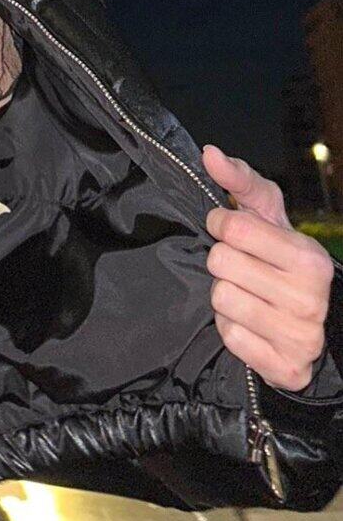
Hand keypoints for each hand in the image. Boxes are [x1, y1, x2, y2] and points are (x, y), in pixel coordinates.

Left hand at [203, 143, 333, 392]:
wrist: (308, 326)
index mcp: (309, 257)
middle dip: (223, 262)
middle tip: (243, 269)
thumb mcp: (267, 216)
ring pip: (222, 300)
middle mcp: (309, 298)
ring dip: (226, 297)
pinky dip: (232, 329)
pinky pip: (229, 337)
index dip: (220, 224)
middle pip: (222, 263)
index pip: (235, 227)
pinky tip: (251, 325)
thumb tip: (209, 152)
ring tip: (247, 296)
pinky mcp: (285, 368)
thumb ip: (240, 181)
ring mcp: (300, 337)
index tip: (229, 231)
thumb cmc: (279, 259)